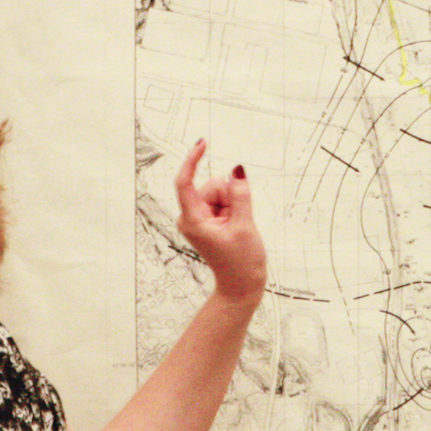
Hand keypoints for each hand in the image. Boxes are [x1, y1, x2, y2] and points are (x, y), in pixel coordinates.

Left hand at [174, 140, 266, 303]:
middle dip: (230, 197)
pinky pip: (224, 202)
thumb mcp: (245, 225)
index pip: (185, 182)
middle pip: (212, 186)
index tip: (203, 143)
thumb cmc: (240, 263)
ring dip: (234, 206)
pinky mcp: (208, 221)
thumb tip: (237, 170)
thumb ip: (241, 195)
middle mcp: (192, 217)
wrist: (241, 286)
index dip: (192, 160)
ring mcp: (200, 219)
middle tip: (237, 223)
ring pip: (221, 193)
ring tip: (236, 228)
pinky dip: (233, 210)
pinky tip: (235, 227)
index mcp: (193, 220)